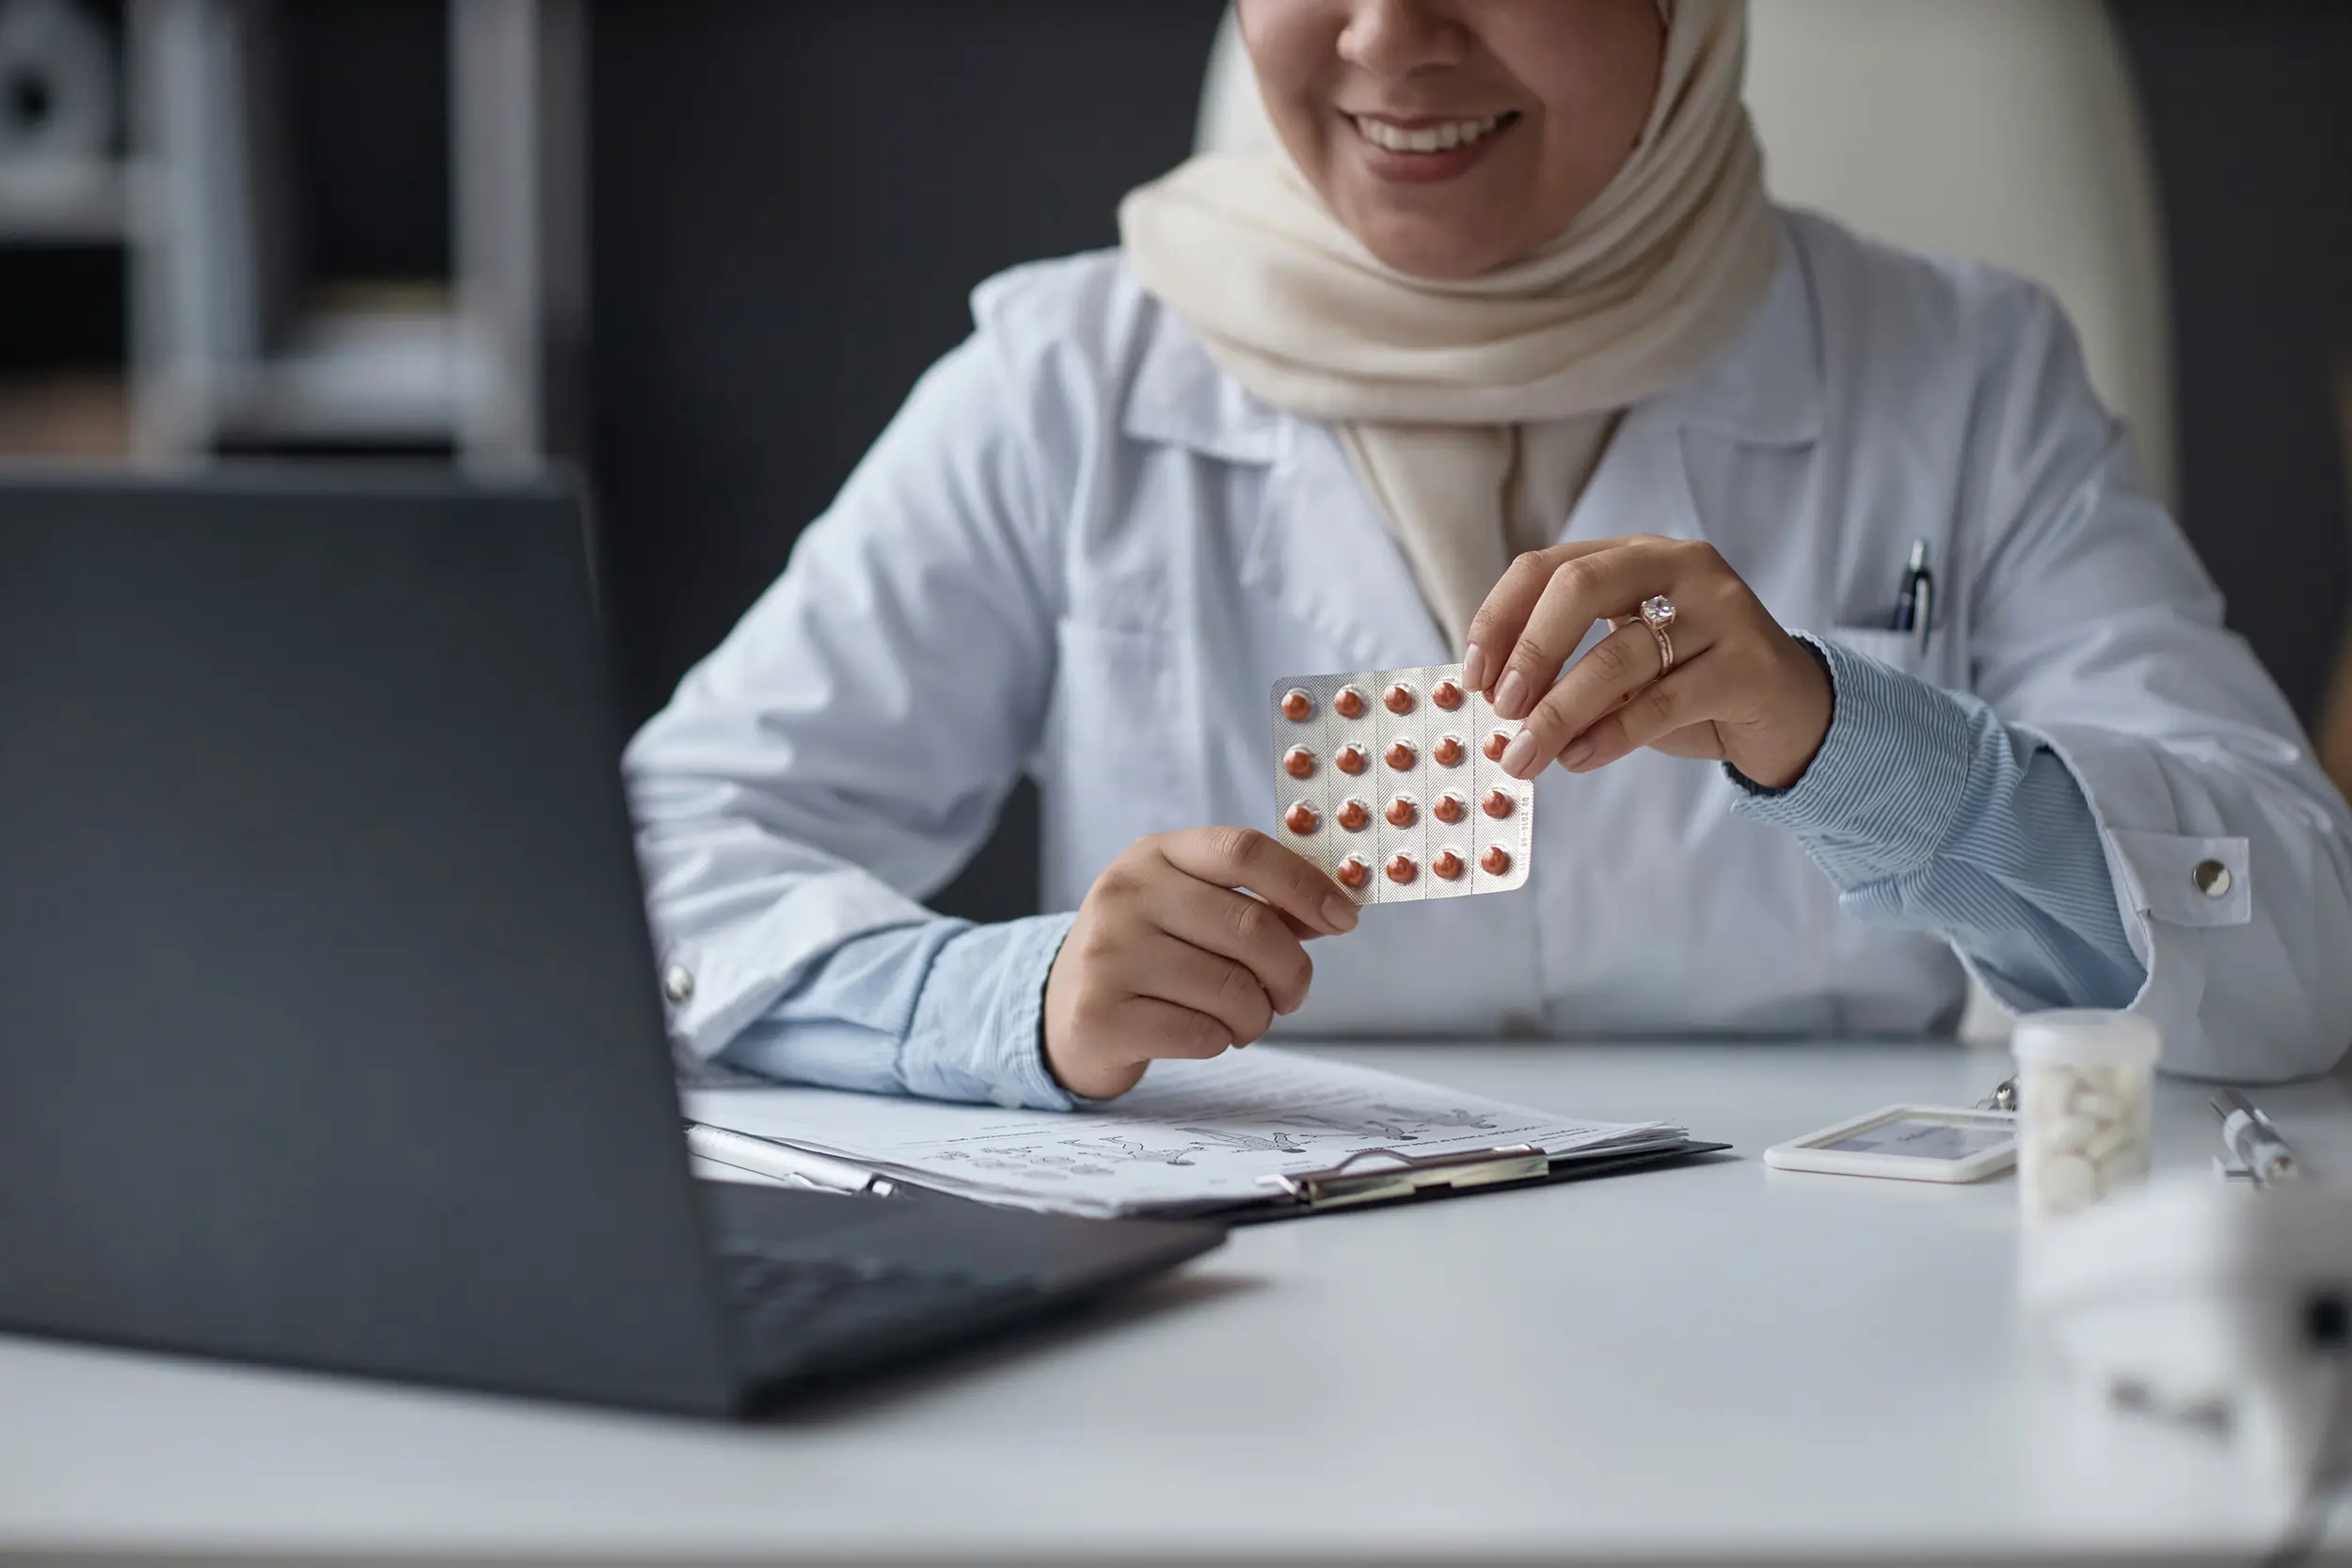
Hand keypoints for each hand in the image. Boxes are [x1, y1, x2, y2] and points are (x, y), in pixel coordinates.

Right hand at [1043, 827, 1358, 1099]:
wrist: (1061, 1008)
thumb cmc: (1147, 954)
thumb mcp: (1189, 908)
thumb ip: (1256, 904)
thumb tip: (1334, 909)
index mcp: (1154, 855)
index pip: (1243, 850)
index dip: (1305, 884)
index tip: (1344, 918)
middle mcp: (1125, 894)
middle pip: (1251, 928)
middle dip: (1291, 971)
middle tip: (1292, 994)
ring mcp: (1107, 953)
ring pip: (1233, 989)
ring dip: (1257, 1016)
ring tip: (1241, 1019)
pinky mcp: (1101, 1014)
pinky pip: (1203, 1034)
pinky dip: (1222, 1041)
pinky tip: (1203, 1033)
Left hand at [1463, 536, 1831, 789]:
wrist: (1792, 714)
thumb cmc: (1690, 686)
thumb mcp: (1622, 665)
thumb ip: (1568, 666)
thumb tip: (1490, 699)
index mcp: (1635, 555)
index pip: (1546, 566)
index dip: (1498, 619)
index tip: (1471, 677)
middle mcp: (1680, 565)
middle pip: (1579, 588)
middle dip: (1528, 652)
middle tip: (1502, 709)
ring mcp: (1721, 609)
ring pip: (1619, 655)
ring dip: (1560, 713)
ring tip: (1526, 758)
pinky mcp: (1748, 664)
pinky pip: (1662, 701)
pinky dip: (1610, 735)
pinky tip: (1578, 759)